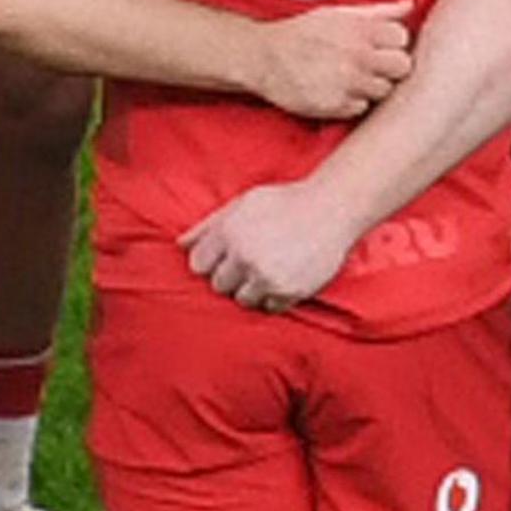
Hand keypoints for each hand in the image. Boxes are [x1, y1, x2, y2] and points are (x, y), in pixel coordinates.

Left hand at [179, 180, 359, 312]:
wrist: (331, 209)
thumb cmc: (284, 203)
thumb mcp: (242, 204)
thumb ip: (208, 226)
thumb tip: (180, 245)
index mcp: (229, 232)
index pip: (198, 265)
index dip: (210, 262)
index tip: (223, 258)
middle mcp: (244, 257)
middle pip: (219, 285)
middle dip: (231, 276)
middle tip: (249, 262)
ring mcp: (266, 277)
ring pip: (242, 300)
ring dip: (251, 289)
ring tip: (267, 270)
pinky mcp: (288, 292)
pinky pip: (269, 308)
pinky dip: (274, 298)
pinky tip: (283, 278)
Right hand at [250, 0, 414, 118]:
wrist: (263, 58)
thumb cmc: (303, 33)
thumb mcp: (338, 13)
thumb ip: (378, 11)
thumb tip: (409, 5)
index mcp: (358, 30)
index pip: (403, 38)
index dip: (394, 43)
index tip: (381, 46)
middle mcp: (356, 56)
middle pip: (402, 67)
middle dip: (391, 66)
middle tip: (374, 65)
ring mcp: (346, 83)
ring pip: (384, 90)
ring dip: (373, 85)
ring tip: (352, 77)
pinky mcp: (335, 106)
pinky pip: (362, 108)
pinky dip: (353, 101)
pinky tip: (338, 90)